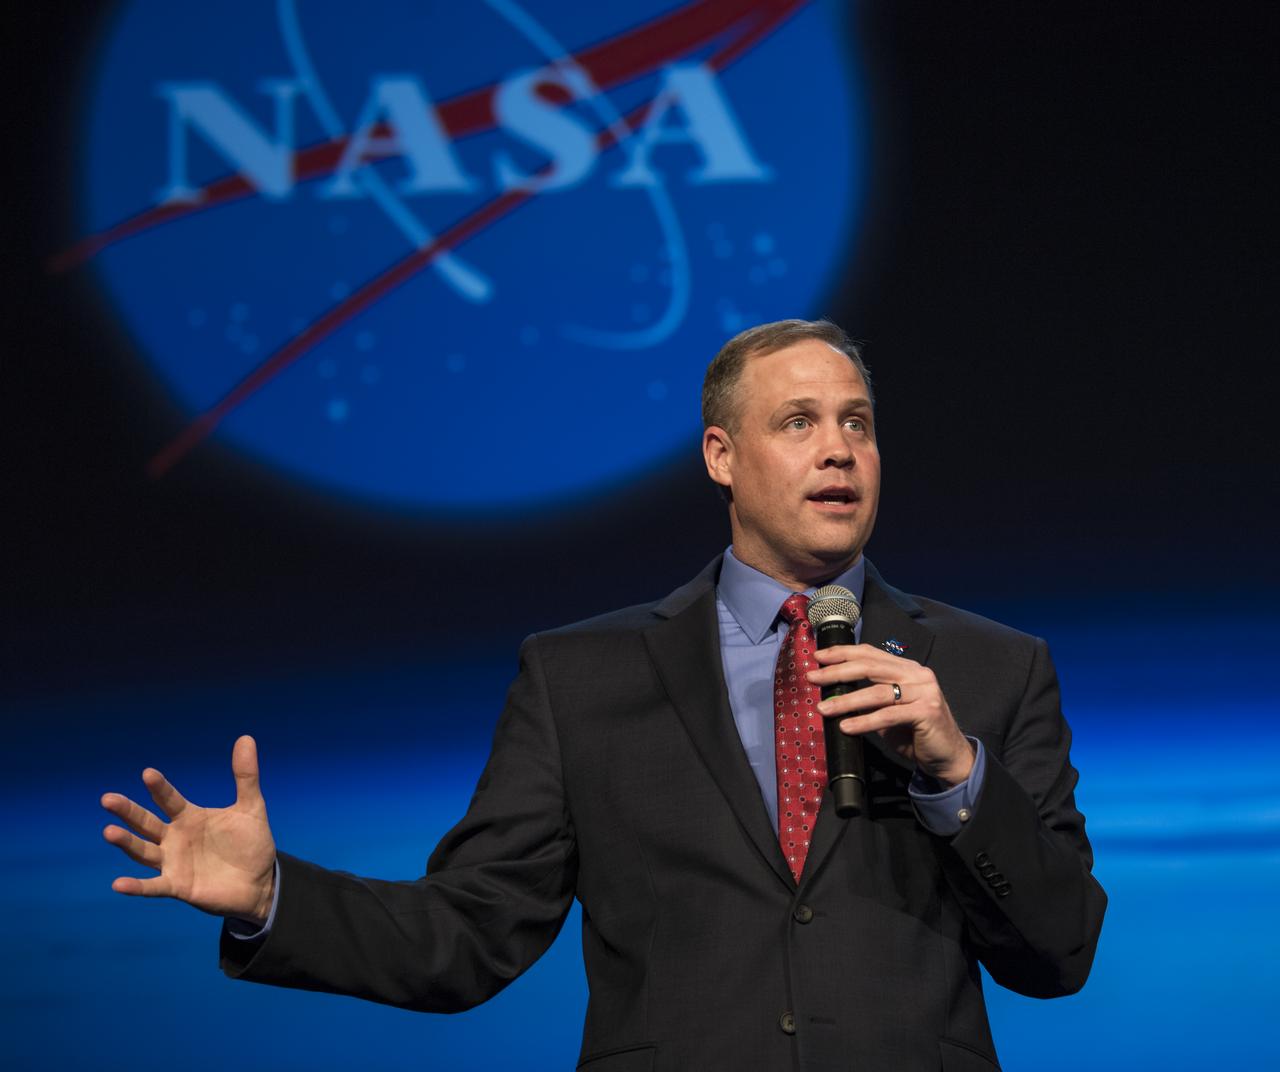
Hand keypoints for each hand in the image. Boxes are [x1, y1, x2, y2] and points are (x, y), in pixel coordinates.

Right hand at [101, 735, 276, 923]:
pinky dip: (137, 887)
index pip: (170, 800)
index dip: (159, 788)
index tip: (148, 773)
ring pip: (144, 851)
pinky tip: (118, 884)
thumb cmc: (251, 843)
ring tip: (108, 831)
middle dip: (128, 811)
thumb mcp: (251, 807)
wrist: (260, 881)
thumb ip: (246, 776)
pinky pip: (153, 886)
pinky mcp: (178, 886)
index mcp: (190, 817)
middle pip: (146, 823)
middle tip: (108, 798)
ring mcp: (173, 863)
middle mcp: (175, 838)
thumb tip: (246, 737)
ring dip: (127, 843)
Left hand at [807, 646, 974, 785]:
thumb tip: (833, 693)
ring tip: (824, 709)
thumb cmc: (915, 733)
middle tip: (813, 678)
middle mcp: (917, 674)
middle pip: (870, 667)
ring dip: (846, 701)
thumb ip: (869, 697)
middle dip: (837, 671)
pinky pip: (888, 715)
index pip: (870, 654)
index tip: (818, 657)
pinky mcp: (927, 712)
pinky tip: (846, 727)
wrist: (947, 757)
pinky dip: (864, 721)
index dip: (843, 653)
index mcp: (907, 668)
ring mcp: (924, 691)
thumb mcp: (889, 709)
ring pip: (877, 692)